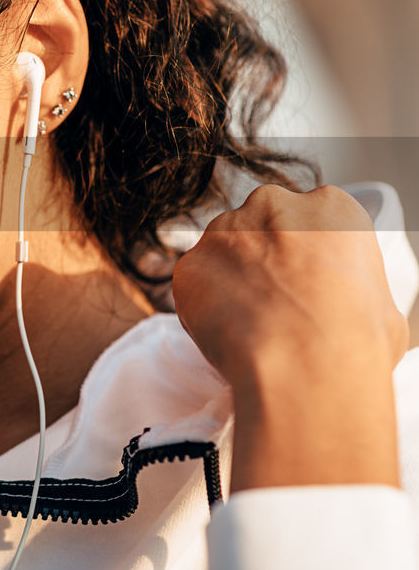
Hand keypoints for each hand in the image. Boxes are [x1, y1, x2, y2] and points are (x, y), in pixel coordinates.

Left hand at [172, 184, 407, 488]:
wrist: (303, 364)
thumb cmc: (353, 339)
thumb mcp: (381, 304)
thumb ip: (351, 287)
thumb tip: (343, 306)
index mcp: (328, 206)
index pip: (309, 217)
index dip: (304, 253)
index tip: (304, 280)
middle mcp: (271, 205)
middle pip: (260, 225)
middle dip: (263, 257)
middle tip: (273, 300)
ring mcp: (223, 231)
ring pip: (223, 251)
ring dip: (230, 278)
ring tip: (250, 322)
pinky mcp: (189, 264)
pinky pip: (194, 283)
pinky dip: (204, 305)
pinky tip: (227, 331)